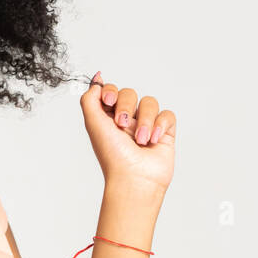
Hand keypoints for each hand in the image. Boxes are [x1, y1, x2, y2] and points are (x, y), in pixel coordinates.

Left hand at [79, 72, 175, 193]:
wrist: (134, 178)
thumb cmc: (113, 156)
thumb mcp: (93, 123)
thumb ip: (89, 99)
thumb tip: (96, 79)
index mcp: (108, 118)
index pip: (112, 91)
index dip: (111, 91)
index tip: (108, 101)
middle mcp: (127, 120)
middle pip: (130, 93)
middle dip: (126, 106)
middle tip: (122, 125)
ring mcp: (146, 126)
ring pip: (150, 103)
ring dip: (144, 120)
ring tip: (140, 140)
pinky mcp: (164, 133)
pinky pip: (167, 115)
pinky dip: (160, 125)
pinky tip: (153, 140)